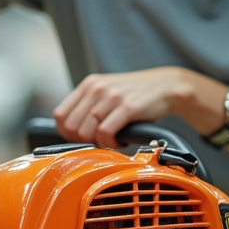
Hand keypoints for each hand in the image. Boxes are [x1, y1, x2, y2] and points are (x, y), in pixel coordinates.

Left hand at [53, 67, 203, 147]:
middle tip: (100, 141)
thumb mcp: (108, 92)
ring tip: (112, 139)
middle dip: (84, 141)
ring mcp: (112, 97)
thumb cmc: (137, 93)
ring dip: (99, 143)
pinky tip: (120, 141)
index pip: (61, 115)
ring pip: (87, 132)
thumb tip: (71, 131)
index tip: (80, 139)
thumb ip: (89, 105)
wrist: (167, 86)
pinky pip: (105, 133)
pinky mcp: (127, 107)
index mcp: (89, 84)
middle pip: (72, 127)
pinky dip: (110, 143)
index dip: (67, 133)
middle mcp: (97, 88)